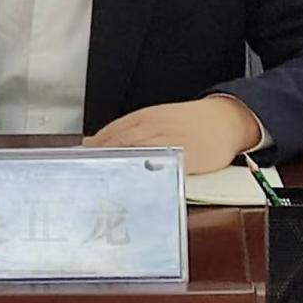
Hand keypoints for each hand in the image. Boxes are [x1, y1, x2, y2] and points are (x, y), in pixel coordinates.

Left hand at [83, 95, 261, 174]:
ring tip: (101, 183)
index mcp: (145, 117)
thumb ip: (132, 131)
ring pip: (136, 154)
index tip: (78, 161)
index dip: (94, 148)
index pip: (112, 133)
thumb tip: (97, 143)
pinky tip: (134, 184)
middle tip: (84, 177)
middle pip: (119, 144)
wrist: (225, 119)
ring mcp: (168, 142)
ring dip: (117, 167)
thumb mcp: (159, 119)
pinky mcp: (184, 158)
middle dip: (101, 160)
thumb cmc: (190, 122)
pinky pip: (161, 167)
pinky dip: (146, 174)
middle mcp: (153, 127)